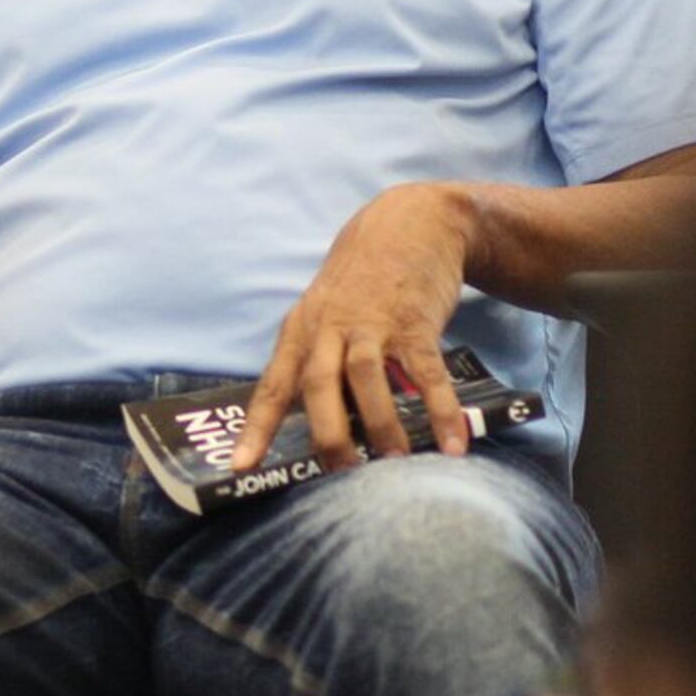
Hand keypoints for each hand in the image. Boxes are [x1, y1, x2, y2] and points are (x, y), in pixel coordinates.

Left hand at [235, 184, 477, 472]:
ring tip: (396, 463)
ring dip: (381, 425)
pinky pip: (427, 373)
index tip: (242, 467)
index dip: (257, 427)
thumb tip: (325, 424)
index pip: (274, 385)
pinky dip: (440, 409)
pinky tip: (453, 443)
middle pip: (316, 384)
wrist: (412, 223)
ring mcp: (373, 323)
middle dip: (327, 432)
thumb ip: (322, 362)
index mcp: (302, 331)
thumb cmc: (363, 281)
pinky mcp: (415, 322)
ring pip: (367, 379)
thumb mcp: (327, 314)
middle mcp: (330, 328)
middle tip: (342, 472)